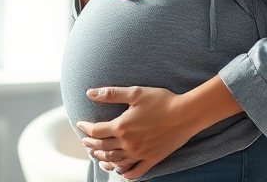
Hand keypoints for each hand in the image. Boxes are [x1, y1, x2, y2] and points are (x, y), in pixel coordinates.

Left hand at [75, 86, 198, 179]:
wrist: (186, 114)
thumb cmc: (162, 100)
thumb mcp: (135, 93)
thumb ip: (111, 94)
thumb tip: (89, 93)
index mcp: (122, 126)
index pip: (96, 131)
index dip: (85, 128)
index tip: (80, 124)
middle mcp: (128, 143)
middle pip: (103, 147)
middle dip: (92, 144)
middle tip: (86, 142)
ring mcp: (140, 153)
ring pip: (116, 161)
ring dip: (104, 158)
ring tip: (98, 155)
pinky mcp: (152, 159)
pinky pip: (136, 171)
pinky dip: (126, 173)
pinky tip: (121, 172)